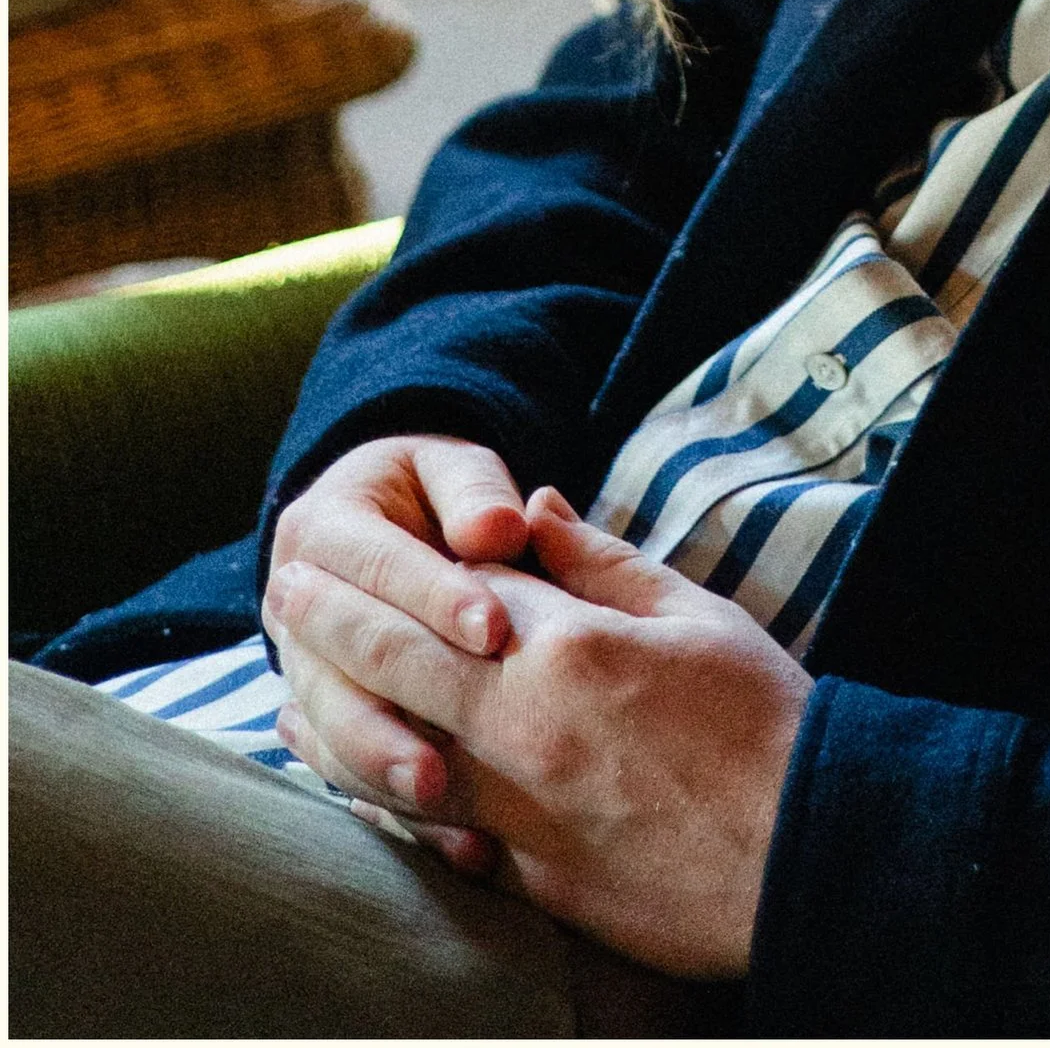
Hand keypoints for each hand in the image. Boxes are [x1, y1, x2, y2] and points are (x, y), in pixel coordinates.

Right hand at [265, 434, 529, 818]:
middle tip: (453, 746)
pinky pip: (346, 770)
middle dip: (393, 709)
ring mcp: (300, 671)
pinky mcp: (324, 722)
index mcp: (323, 526)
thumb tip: (500, 531)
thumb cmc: (439, 496)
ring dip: (379, 767)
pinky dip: (391, 806)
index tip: (494, 630)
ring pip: (330, 730)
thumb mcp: (454, 471)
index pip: (378, 565)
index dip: (434, 596)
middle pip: (337, 666)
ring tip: (437, 797)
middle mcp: (292, 605)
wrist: (387, 527)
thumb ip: (475, 493)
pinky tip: (448, 835)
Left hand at [265, 490, 810, 977]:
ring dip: (333, 720)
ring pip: (394, 763)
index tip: (335, 543)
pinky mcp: (530, 884)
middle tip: (280, 591)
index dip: (389, 563)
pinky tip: (357, 793)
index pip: (451, 591)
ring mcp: (519, 816)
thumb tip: (532, 510)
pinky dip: (384, 809)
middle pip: (399, 666)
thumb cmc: (762, 717)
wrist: (806, 846)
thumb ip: (599, 563)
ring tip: (285, 693)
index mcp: (567, 650)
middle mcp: (524, 731)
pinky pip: (435, 839)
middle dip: (332, 622)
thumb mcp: (693, 612)